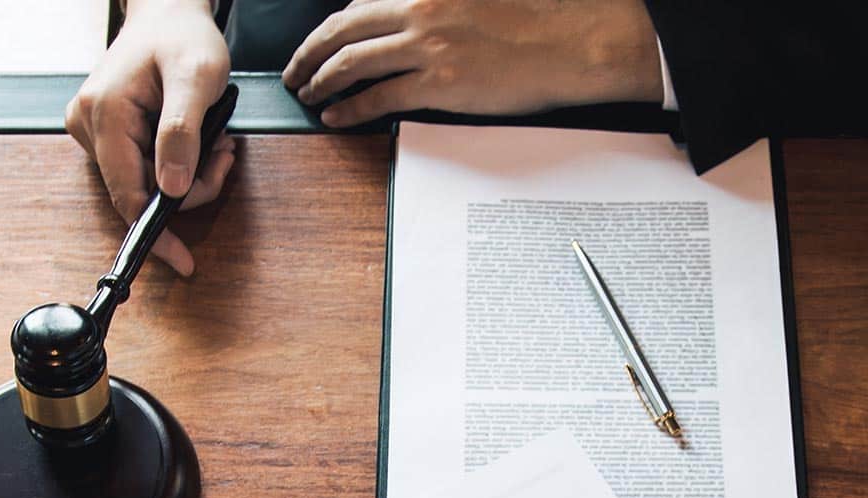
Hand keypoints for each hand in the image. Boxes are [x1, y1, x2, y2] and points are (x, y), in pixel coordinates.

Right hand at [64, 0, 237, 275]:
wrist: (168, 14)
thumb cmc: (182, 37)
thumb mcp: (195, 79)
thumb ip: (182, 134)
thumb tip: (172, 189)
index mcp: (105, 113)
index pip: (128, 194)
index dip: (158, 232)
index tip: (183, 261)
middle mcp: (89, 124)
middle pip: (141, 192)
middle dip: (190, 188)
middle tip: (223, 158)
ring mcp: (94, 129)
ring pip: (146, 183)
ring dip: (188, 175)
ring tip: (215, 142)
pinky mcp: (106, 133)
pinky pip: (144, 168)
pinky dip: (177, 165)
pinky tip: (197, 142)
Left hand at [283, 0, 662, 128]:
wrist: (572, 41)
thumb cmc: (537, 18)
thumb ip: (438, 6)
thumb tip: (410, 21)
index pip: (362, 4)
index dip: (334, 26)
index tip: (323, 40)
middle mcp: (419, 10)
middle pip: (342, 30)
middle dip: (309, 52)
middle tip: (295, 70)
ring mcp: (426, 48)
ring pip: (351, 63)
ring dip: (320, 81)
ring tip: (308, 94)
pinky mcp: (438, 85)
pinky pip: (377, 97)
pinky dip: (348, 109)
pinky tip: (336, 117)